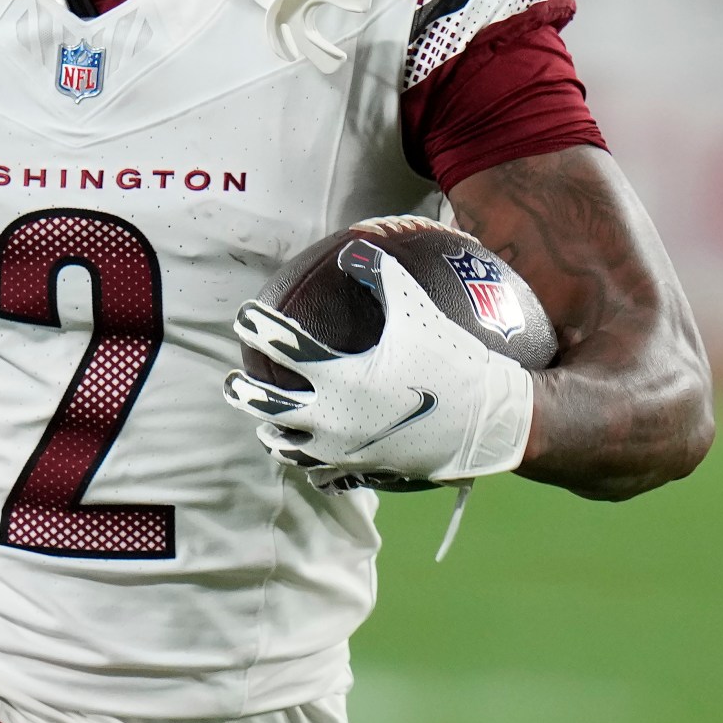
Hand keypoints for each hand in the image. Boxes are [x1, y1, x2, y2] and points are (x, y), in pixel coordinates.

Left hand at [223, 246, 533, 490]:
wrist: (490, 423)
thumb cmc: (453, 360)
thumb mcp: (418, 309)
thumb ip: (382, 276)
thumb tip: (355, 247)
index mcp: (339, 377)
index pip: (284, 349)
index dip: (260, 328)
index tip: (246, 316)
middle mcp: (332, 419)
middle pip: (268, 407)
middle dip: (243, 393)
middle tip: (233, 379)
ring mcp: (345, 451)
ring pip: (290, 449)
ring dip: (273, 432)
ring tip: (267, 423)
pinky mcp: (365, 472)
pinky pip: (325, 475)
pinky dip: (312, 465)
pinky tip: (311, 457)